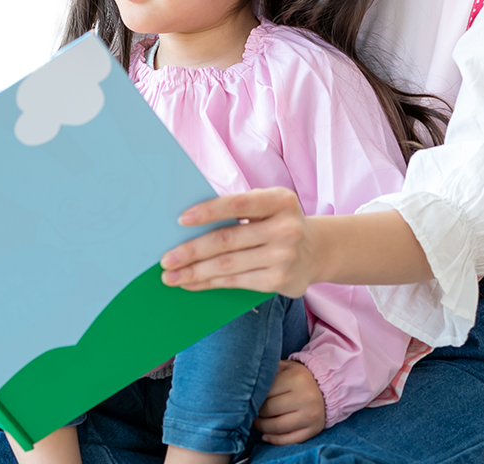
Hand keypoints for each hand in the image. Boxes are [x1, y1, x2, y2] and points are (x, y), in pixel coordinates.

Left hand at [158, 187, 318, 296]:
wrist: (317, 251)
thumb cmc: (277, 223)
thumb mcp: (267, 207)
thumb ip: (237, 209)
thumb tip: (186, 224)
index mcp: (279, 200)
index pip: (238, 204)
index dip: (209, 211)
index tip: (181, 220)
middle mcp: (285, 228)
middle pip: (228, 240)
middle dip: (192, 251)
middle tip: (166, 259)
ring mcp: (285, 256)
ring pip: (228, 265)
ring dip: (195, 272)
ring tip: (171, 276)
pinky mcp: (280, 280)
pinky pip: (237, 282)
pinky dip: (210, 283)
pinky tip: (192, 283)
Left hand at [256, 359, 326, 444]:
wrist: (325, 388)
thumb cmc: (297, 377)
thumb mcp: (285, 367)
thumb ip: (268, 371)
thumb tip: (244, 382)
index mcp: (296, 378)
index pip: (265, 391)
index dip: (254, 396)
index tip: (249, 398)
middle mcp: (305, 397)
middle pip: (269, 409)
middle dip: (257, 412)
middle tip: (252, 410)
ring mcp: (311, 415)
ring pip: (277, 427)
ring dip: (262, 427)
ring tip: (257, 422)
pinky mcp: (314, 429)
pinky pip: (289, 439)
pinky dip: (274, 440)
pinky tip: (266, 435)